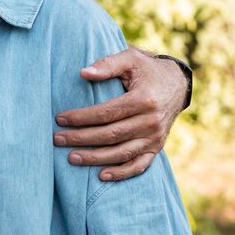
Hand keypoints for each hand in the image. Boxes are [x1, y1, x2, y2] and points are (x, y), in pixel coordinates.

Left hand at [53, 49, 189, 180]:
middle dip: (81, 139)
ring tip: (71, 158)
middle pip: (110, 135)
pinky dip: (121, 173)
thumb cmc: (147, 69)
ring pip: (121, 153)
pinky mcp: (157, 148)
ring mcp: (155, 138)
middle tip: (57, 139)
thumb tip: (83, 73)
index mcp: (144, 100)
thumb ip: (108, 64)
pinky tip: (101, 175)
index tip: (60, 119)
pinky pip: (139, 165)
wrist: (177, 84)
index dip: (81, 118)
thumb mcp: (131, 59)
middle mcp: (151, 122)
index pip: (106, 113)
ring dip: (95, 158)